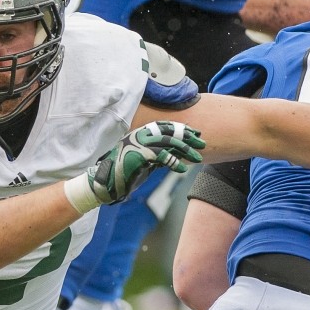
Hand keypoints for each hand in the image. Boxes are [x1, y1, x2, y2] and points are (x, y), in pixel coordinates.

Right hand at [88, 121, 204, 204]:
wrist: (106, 182)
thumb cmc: (124, 173)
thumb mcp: (144, 161)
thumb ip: (157, 155)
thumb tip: (174, 154)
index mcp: (141, 134)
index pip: (165, 126)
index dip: (182, 128)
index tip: (196, 133)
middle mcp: (140, 135)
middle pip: (170, 132)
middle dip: (188, 137)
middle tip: (203, 143)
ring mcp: (139, 144)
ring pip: (169, 142)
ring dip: (186, 150)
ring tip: (199, 158)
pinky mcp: (139, 155)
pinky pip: (162, 156)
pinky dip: (174, 162)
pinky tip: (183, 169)